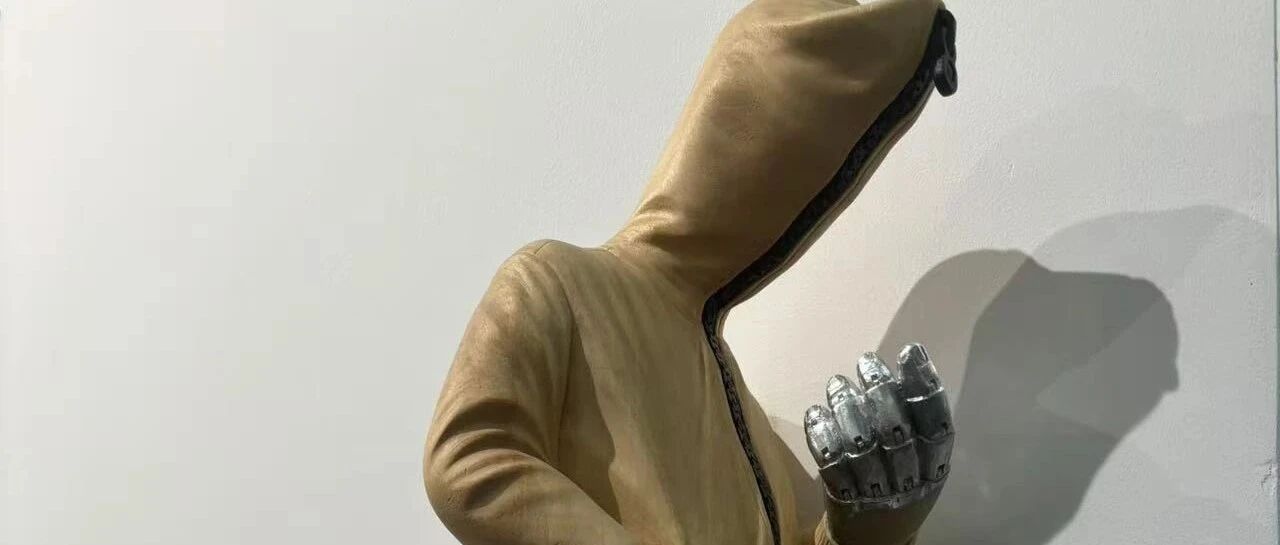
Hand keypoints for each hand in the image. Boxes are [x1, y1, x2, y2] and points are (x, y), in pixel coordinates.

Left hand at [803, 344, 953, 543]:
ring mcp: (875, 492)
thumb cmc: (900, 487)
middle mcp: (909, 481)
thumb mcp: (921, 463)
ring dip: (847, 407)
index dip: (923, 386)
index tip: (908, 352)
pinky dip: (821, 433)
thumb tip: (906, 364)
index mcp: (934, 469)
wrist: (875, 541)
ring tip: (838, 383)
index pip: (935, 424)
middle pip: (896, 432)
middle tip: (866, 362)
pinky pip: (830, 462)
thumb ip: (916, 423)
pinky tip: (816, 411)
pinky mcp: (843, 499)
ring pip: (861, 444)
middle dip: (880, 390)